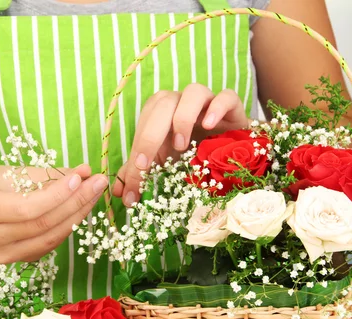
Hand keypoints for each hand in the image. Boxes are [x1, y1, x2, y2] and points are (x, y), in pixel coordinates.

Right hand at [0, 165, 107, 263]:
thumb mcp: (19, 172)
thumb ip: (52, 173)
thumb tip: (86, 171)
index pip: (28, 207)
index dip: (57, 195)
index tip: (80, 178)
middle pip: (43, 224)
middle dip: (76, 202)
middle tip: (98, 183)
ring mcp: (5, 253)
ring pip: (51, 237)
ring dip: (78, 215)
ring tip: (95, 194)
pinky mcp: (20, 260)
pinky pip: (51, 244)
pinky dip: (70, 226)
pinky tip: (82, 209)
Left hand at [112, 84, 248, 205]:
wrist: (229, 148)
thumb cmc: (192, 151)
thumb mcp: (164, 163)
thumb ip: (141, 174)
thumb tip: (119, 193)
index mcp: (160, 111)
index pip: (144, 123)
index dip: (138, 146)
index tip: (138, 170)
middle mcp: (181, 101)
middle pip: (163, 103)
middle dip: (151, 134)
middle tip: (149, 163)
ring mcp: (208, 100)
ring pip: (194, 92)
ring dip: (183, 117)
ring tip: (180, 145)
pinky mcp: (232, 105)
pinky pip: (226, 96)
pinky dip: (217, 108)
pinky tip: (210, 126)